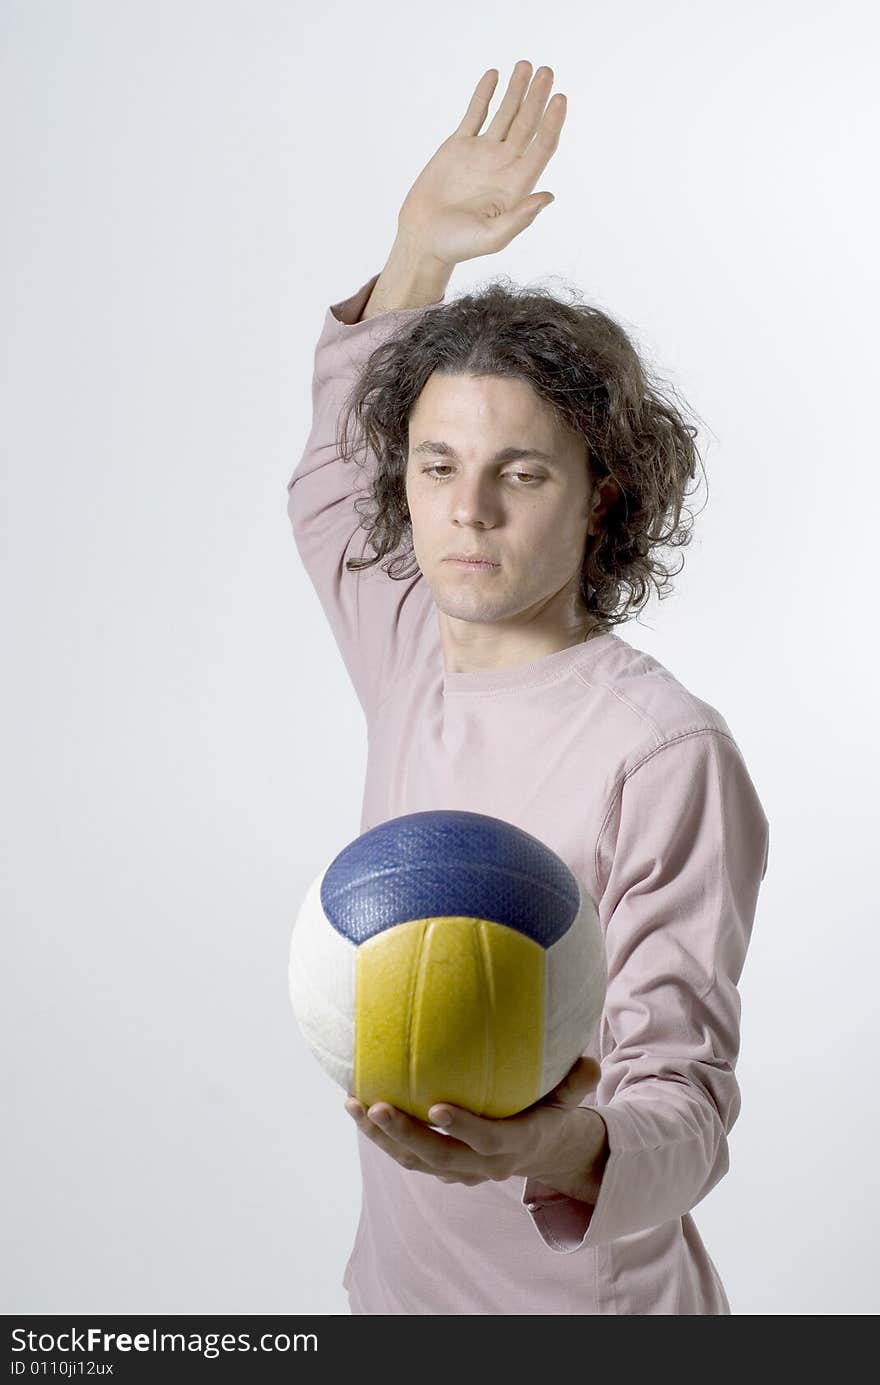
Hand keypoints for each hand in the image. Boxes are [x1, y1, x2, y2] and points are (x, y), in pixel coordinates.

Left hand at [344, 1055, 605, 1199]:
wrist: (547, 1154)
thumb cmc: (556, 1112)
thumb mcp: (572, 1099)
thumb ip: (578, 1082)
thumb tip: (590, 1058)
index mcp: (517, 1144)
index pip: (488, 1140)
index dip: (463, 1128)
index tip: (437, 1106)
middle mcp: (484, 1164)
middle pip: (439, 1157)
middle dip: (404, 1134)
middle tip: (374, 1107)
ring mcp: (461, 1170)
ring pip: (415, 1160)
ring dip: (382, 1137)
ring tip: (352, 1104)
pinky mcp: (445, 1166)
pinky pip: (409, 1155)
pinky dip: (383, 1135)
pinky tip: (358, 1104)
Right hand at [395, 59, 566, 267]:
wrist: (422, 239)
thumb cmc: (457, 245)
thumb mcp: (492, 238)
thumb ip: (520, 219)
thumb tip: (548, 196)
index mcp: (516, 184)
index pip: (541, 147)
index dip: (552, 123)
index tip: (559, 99)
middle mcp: (503, 165)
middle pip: (527, 124)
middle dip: (537, 97)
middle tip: (547, 72)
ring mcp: (482, 153)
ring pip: (504, 114)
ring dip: (516, 90)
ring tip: (525, 65)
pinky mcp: (458, 146)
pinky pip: (475, 114)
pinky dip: (484, 95)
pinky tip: (494, 75)